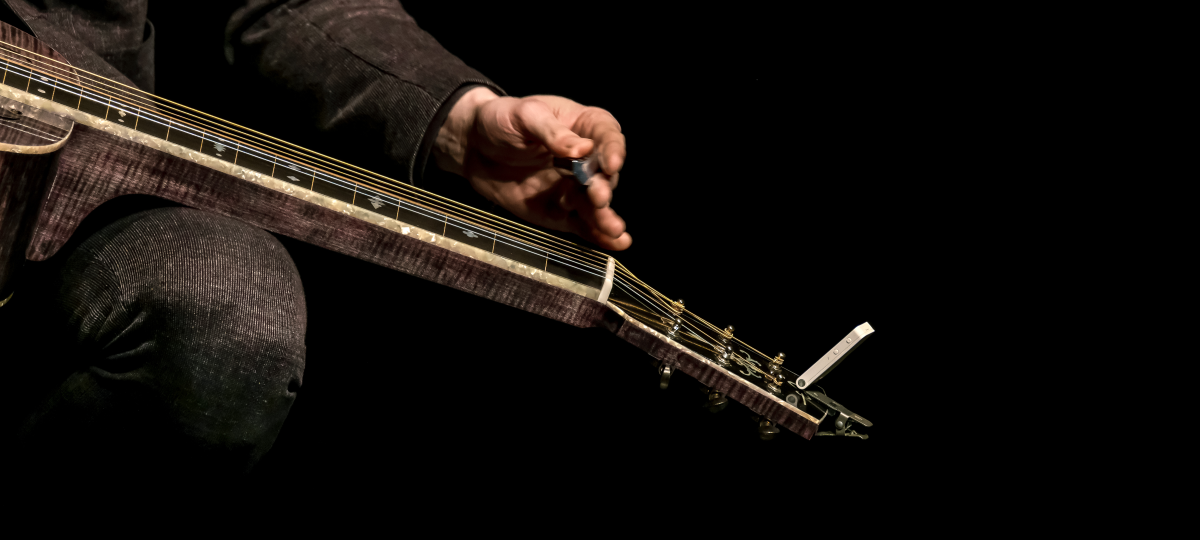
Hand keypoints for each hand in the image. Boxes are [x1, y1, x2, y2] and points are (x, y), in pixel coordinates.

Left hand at [432, 87, 630, 250]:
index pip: (607, 135)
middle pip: (604, 174)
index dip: (613, 150)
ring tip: (613, 229)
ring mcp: (573, 187)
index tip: (610, 164)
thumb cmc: (501, 120)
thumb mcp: (524, 115)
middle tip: (598, 197)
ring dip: (605, 217)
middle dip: (603, 187)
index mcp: (583, 125)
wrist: (473, 148)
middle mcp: (585, 159)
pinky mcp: (559, 211)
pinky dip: (597, 235)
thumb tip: (582, 149)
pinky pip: (580, 224)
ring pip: (595, 204)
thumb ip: (551, 131)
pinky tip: (616, 243)